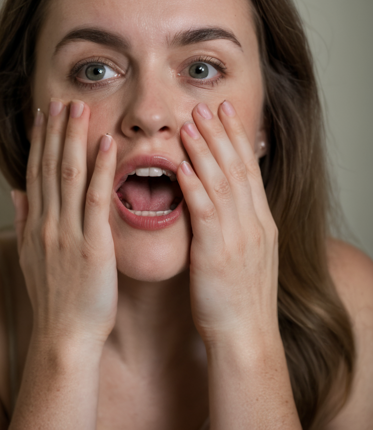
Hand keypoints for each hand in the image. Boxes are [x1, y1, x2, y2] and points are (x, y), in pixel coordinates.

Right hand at [11, 99, 117, 347]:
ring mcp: (68, 232)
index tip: (43, 115)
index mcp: (36, 224)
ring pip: (69, 175)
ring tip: (80, 110)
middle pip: (50, 166)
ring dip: (74, 139)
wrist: (64, 335)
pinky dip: (101, 169)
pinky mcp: (93, 244)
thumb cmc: (54, 298)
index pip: (35, 172)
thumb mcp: (30, 257)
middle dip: (56, 131)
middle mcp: (48, 222)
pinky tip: (107, 145)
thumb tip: (16, 192)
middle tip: (62, 100)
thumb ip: (24, 221)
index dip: (39, 141)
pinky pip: (96, 199)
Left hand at [177, 101, 278, 346]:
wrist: (246, 336)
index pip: (248, 168)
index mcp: (259, 221)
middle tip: (205, 105)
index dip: (236, 137)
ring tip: (189, 124)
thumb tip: (223, 197)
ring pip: (221, 183)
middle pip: (236, 168)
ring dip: (205, 150)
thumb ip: (236, 222)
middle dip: (220, 134)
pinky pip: (205, 212)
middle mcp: (252, 223)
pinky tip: (182, 166)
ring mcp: (237, 236)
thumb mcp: (247, 253)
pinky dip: (194, 186)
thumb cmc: (239, 297)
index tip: (225, 112)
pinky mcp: (216, 252)